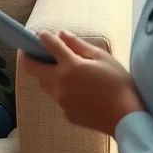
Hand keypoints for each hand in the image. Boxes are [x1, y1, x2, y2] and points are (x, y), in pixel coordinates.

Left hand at [18, 30, 143, 136]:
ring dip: (44, 74)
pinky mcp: (66, 113)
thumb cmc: (119, 85)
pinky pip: (57, 97)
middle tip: (28, 50)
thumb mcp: (103, 59)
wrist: (126, 118)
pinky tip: (76, 89)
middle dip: (26, 57)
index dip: (43, 37)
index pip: (49, 46)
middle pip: (30, 68)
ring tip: (56, 69)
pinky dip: (60, 90)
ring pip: (43, 84)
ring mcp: (61, 100)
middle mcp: (60, 83)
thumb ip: (79, 46)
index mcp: (70, 66)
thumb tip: (61, 34)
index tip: (42, 34)